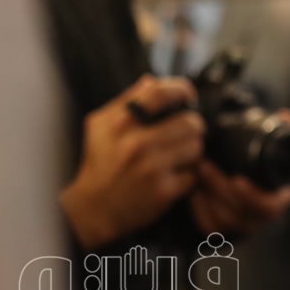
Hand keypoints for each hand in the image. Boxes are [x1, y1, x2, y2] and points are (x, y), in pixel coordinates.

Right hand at [60, 76, 202, 249]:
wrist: (93, 209)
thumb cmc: (100, 163)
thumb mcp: (100, 127)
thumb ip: (126, 101)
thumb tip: (151, 80)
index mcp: (119, 124)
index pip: (160, 93)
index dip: (181, 89)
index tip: (188, 95)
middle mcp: (136, 144)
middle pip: (190, 122)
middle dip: (193, 126)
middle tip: (186, 132)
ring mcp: (151, 169)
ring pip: (196, 147)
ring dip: (192, 151)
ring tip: (178, 154)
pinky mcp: (163, 191)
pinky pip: (193, 174)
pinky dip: (188, 174)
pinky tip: (173, 175)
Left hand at [190, 108, 289, 236]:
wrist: (261, 183)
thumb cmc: (270, 163)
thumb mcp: (281, 147)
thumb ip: (286, 130)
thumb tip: (285, 115)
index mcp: (279, 198)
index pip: (269, 207)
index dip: (252, 196)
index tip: (237, 179)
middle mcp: (261, 216)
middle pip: (240, 212)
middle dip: (219, 188)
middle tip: (204, 165)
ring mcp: (242, 225)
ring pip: (223, 221)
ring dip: (208, 196)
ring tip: (197, 173)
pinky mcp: (225, 230)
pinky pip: (211, 229)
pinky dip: (201, 212)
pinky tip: (194, 194)